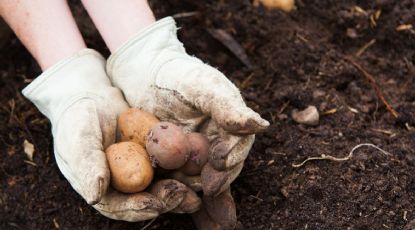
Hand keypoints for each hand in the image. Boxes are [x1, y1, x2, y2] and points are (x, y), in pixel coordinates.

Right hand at [22, 49, 199, 220]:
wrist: (89, 96)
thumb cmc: (77, 118)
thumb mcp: (78, 139)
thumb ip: (87, 165)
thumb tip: (95, 196)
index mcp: (102, 188)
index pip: (119, 206)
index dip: (137, 208)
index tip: (154, 205)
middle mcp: (123, 184)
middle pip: (146, 199)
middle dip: (165, 200)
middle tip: (183, 195)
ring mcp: (140, 170)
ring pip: (162, 184)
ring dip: (180, 190)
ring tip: (197, 191)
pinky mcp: (155, 155)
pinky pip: (171, 164)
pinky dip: (184, 167)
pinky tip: (200, 167)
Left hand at [106, 17, 268, 195]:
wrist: (146, 76)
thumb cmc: (179, 75)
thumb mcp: (204, 86)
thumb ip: (229, 107)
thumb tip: (262, 125)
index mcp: (229, 125)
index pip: (237, 144)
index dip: (233, 154)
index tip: (221, 162)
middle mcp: (216, 144)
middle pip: (224, 169)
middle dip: (220, 181)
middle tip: (210, 189)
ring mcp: (194, 157)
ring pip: (204, 180)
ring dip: (204, 195)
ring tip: (202, 208)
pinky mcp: (173, 165)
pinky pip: (182, 184)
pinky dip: (185, 196)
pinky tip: (191, 215)